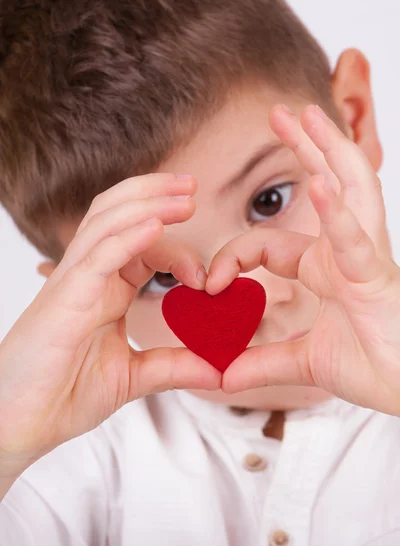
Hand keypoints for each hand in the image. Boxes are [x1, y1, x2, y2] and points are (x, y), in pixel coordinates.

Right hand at [0, 173, 219, 477]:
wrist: (20, 424)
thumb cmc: (63, 395)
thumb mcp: (132, 377)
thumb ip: (174, 366)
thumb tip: (219, 370)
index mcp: (105, 289)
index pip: (142, 245)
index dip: (177, 249)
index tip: (207, 277)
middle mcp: (88, 276)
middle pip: (118, 214)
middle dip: (156, 194)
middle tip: (191, 186)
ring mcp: (73, 283)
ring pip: (106, 223)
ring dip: (147, 204)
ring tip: (183, 196)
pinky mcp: (63, 299)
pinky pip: (97, 257)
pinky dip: (126, 238)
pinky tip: (155, 226)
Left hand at [206, 104, 399, 415]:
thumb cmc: (373, 367)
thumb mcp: (303, 362)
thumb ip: (261, 363)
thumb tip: (222, 377)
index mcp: (324, 268)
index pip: (267, 243)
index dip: (233, 256)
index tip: (209, 283)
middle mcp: (345, 253)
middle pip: (326, 186)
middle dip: (305, 148)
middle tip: (280, 114)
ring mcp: (365, 259)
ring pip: (350, 191)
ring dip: (328, 151)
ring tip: (307, 114)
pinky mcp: (378, 278)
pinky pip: (356, 239)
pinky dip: (338, 213)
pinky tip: (322, 183)